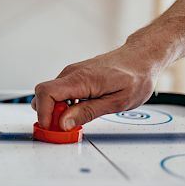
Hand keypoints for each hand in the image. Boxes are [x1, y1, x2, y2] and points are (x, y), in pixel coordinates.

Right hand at [32, 43, 163, 130]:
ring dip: (56, 111)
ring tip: (75, 120)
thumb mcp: (117, 102)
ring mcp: (71, 74)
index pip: (45, 92)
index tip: (51, 127)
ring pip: (49, 94)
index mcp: (81, 79)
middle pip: (43, 94)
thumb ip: (88, 112)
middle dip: (49, 114)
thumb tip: (64, 122)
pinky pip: (58, 92)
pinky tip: (77, 111)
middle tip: (65, 128)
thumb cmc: (135, 77)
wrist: (141, 57)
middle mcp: (71, 73)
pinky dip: (62, 105)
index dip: (43, 113)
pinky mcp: (74, 76)